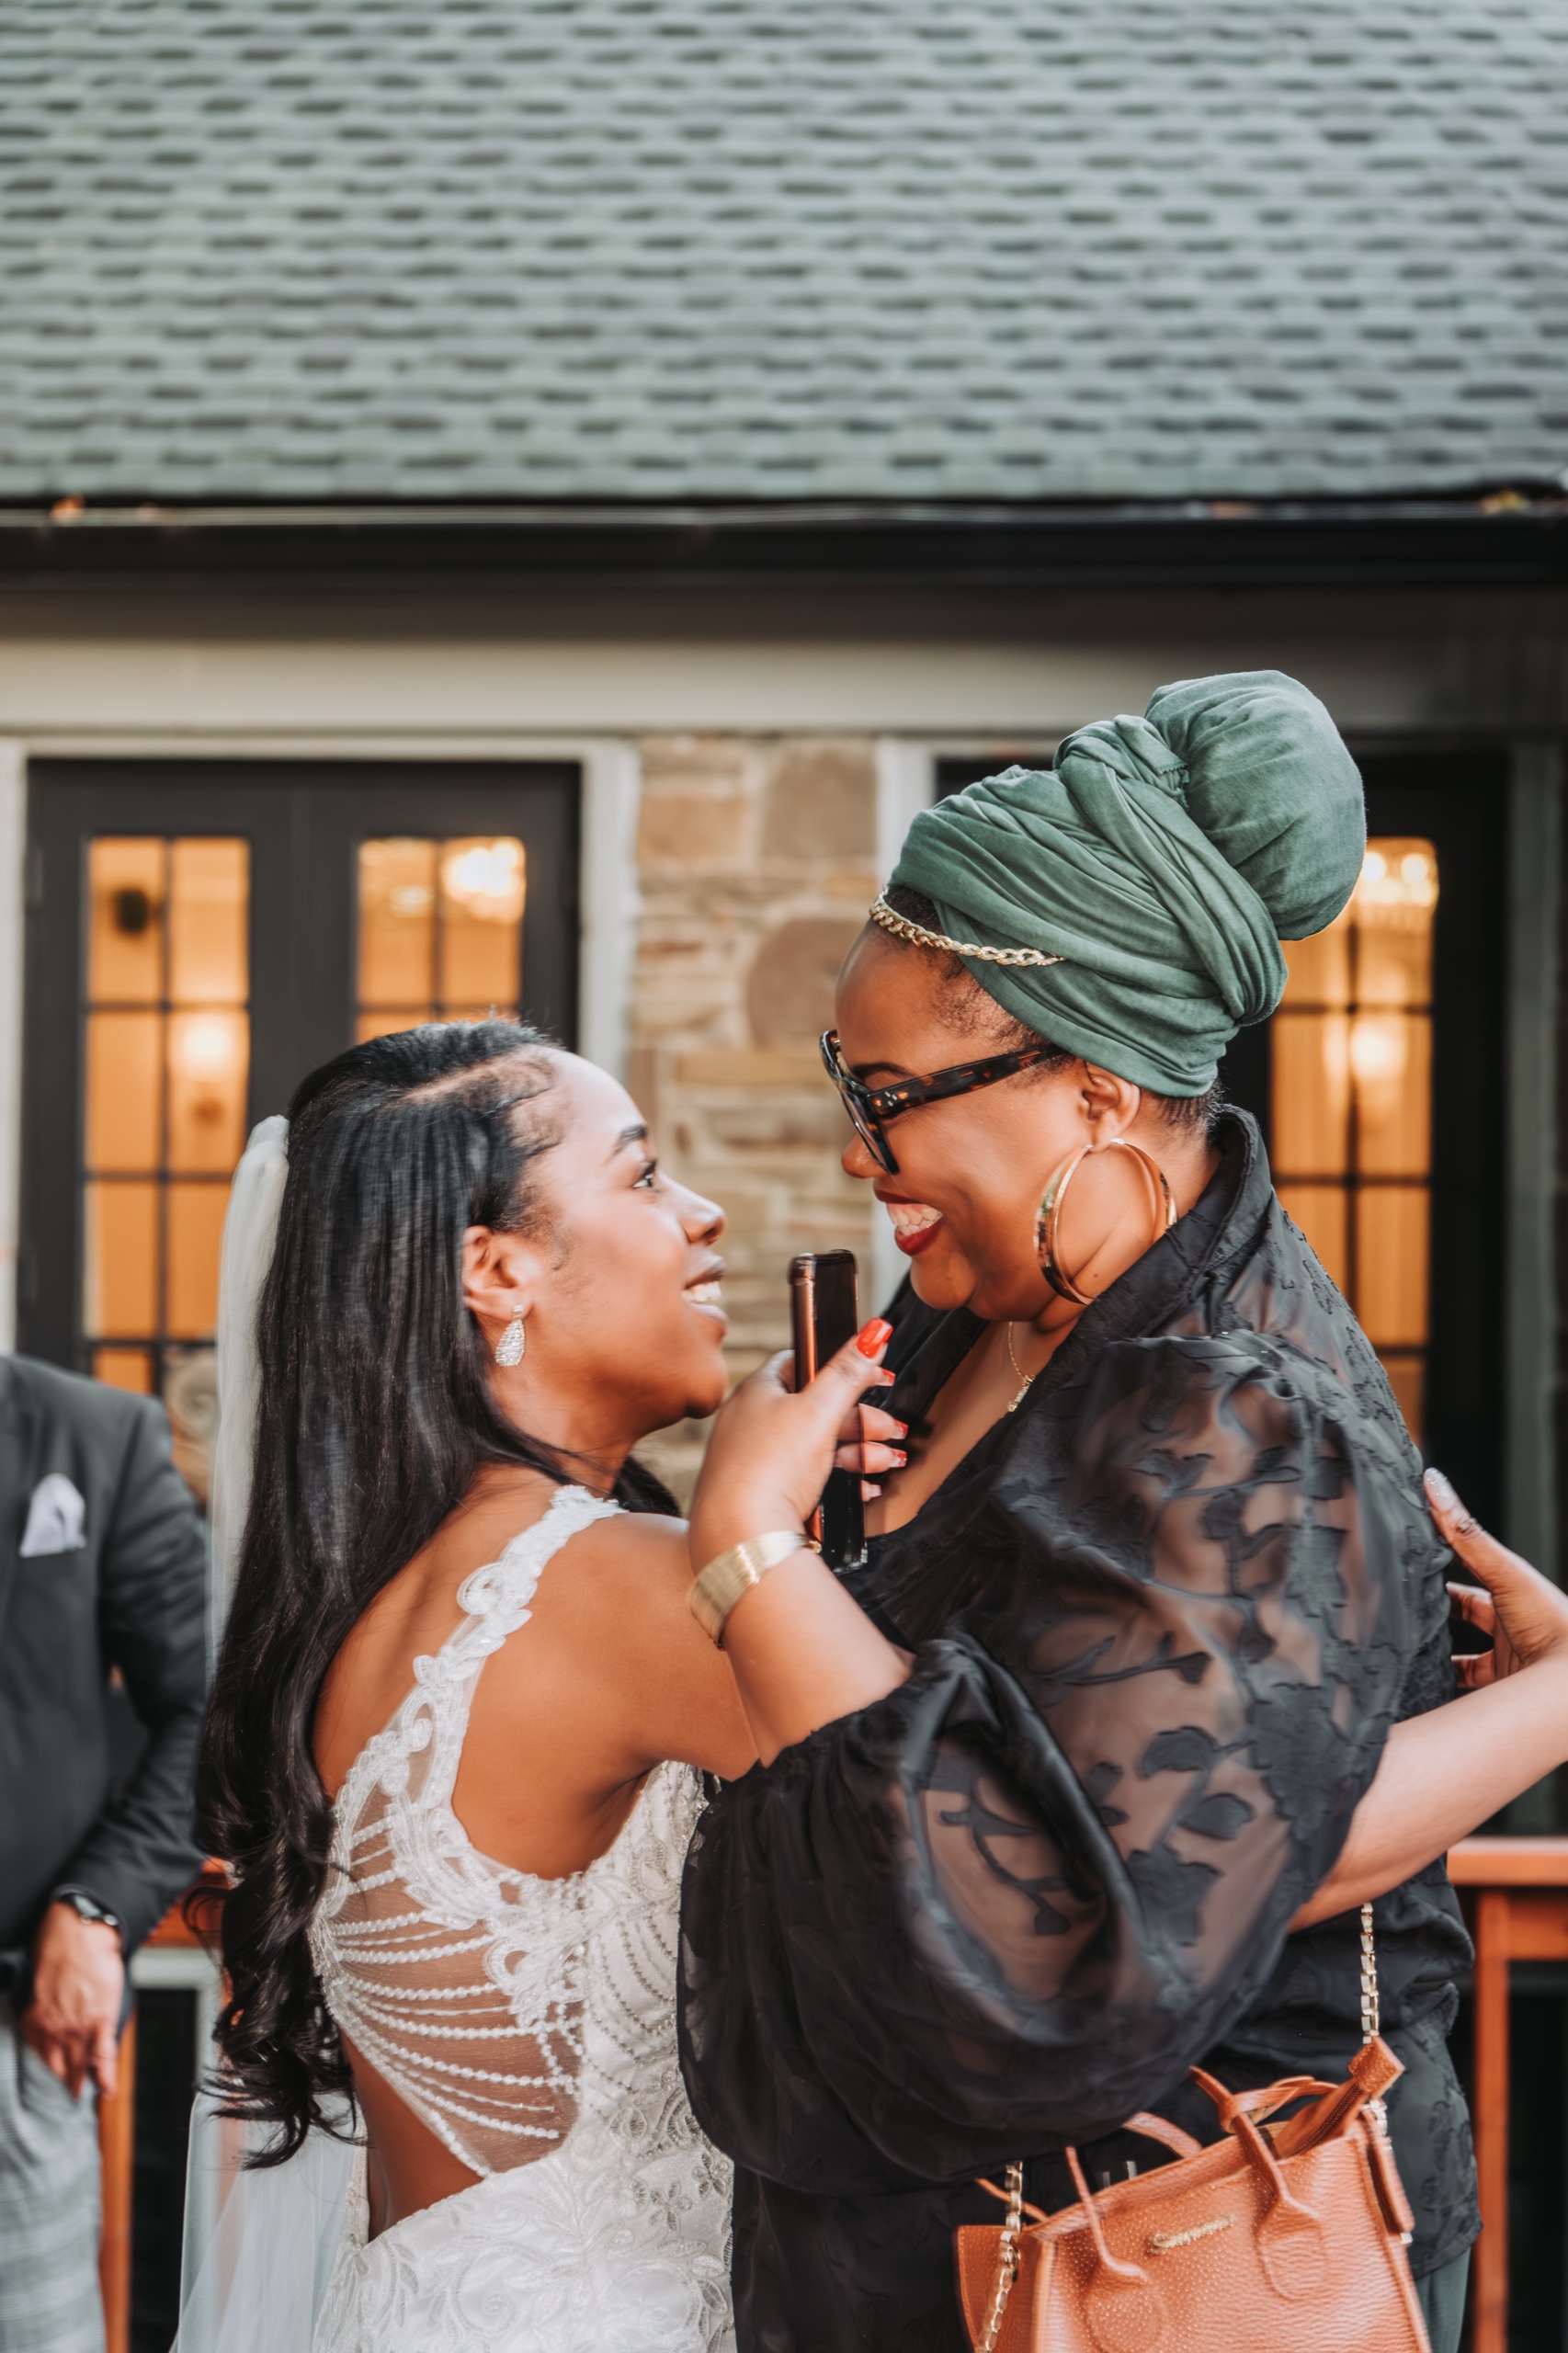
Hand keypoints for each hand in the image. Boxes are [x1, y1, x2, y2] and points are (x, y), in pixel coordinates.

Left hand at [21, 1901, 125, 2098]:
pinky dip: (106, 2076)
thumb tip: (48, 2023)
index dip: (44, 2078)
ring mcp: (77, 2030)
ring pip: (79, 2068)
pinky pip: (103, 2057)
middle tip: (65, 2103)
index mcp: (35, 2024)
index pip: (38, 2061)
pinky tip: (106, 2091)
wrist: (79, 1935)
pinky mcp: (100, 2022)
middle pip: (57, 2071)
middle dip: (60, 2089)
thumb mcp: (39, 1990)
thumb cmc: (59, 1953)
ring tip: (82, 2102)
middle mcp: (53, 2032)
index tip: (47, 2091)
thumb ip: (42, 2013)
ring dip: (81, 2087)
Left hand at [690, 1320, 898, 1565]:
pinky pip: (809, 1480)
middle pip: (817, 1409)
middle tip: (891, 1428)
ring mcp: (757, 1462)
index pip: (801, 1362)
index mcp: (757, 1392)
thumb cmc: (768, 1469)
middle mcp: (752, 1424)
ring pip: (818, 1448)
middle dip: (861, 1419)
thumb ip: (848, 1372)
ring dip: (859, 1452)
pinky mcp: (765, 1496)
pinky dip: (841, 1481)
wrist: (741, 1539)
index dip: (840, 1366)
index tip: (873, 1375)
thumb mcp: (818, 1411)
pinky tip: (865, 1489)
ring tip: (887, 1461)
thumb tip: (872, 1333)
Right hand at [1426, 1466, 1567, 1689]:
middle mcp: (1511, 1621)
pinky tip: (1422, 1679)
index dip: (1442, 1554)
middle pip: (1464, 1609)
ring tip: (1404, 1644)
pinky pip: (1465, 1685)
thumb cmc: (1553, 1623)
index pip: (1470, 1564)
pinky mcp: (1500, 1687)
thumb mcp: (1504, 1573)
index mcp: (1514, 1588)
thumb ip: (1465, 1534)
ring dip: (1437, 1650)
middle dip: (1435, 1606)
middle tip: (1401, 1599)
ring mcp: (1506, 1656)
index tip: (1411, 1545)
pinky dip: (1444, 1682)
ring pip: (1462, 1653)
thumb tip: (1435, 1483)